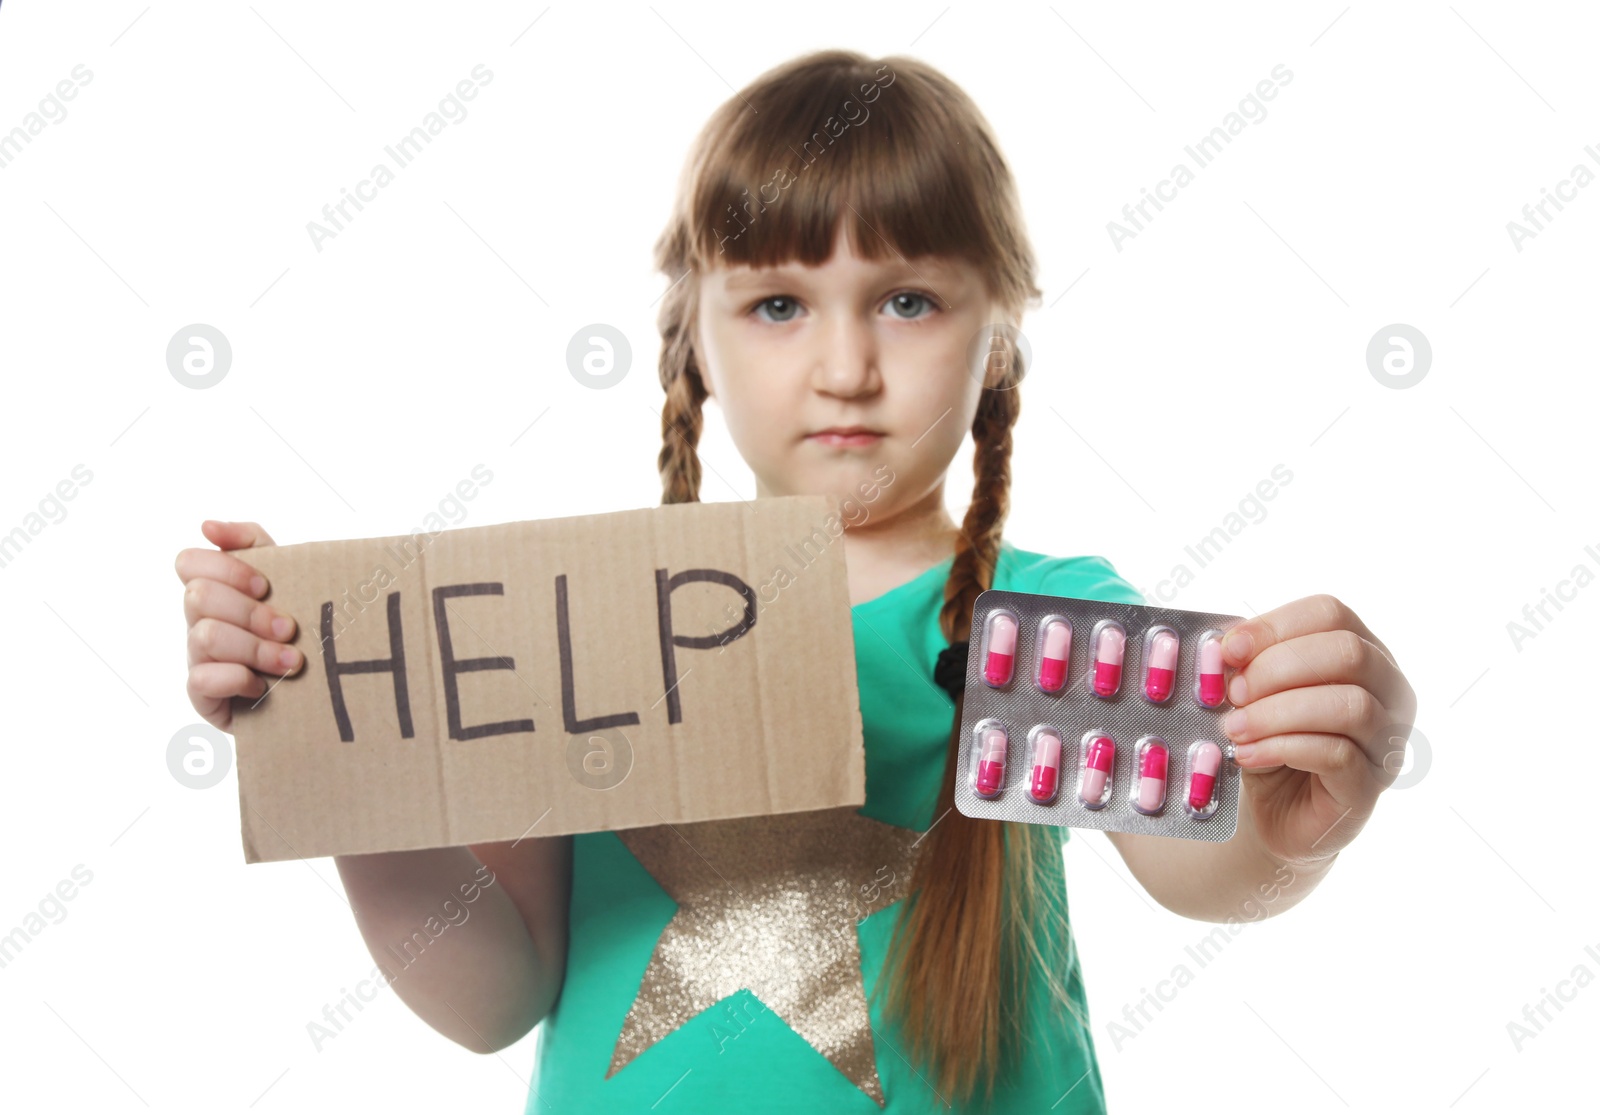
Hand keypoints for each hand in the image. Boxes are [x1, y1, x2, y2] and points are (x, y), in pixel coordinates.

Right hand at [175, 520, 301, 731]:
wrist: (309, 693)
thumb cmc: (292, 632)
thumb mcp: (285, 579)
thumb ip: (253, 543)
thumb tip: (207, 526)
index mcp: (215, 591)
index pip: (189, 562)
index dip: (226, 569)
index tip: (264, 586)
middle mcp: (198, 622)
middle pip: (198, 597)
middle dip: (251, 612)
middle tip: (289, 629)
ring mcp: (196, 658)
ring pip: (204, 636)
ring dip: (255, 648)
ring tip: (292, 661)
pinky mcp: (201, 695)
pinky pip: (201, 680)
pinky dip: (238, 679)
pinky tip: (262, 685)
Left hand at [1219, 593, 1417, 866]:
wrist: (1272, 813)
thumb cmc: (1268, 739)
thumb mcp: (1253, 693)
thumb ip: (1246, 665)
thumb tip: (1222, 648)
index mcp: (1363, 653)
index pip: (1332, 615)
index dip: (1275, 626)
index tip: (1228, 649)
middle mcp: (1389, 692)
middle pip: (1348, 653)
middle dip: (1278, 667)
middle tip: (1233, 692)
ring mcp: (1387, 741)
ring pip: (1350, 706)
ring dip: (1278, 712)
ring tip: (1233, 727)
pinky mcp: (1370, 786)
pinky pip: (1337, 755)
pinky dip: (1282, 748)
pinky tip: (1245, 755)